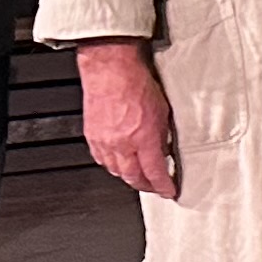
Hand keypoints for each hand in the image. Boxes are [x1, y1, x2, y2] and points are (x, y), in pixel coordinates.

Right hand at [77, 38, 178, 198]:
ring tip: (138, 177)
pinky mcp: (92, 136)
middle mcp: (122, 144)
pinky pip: (101, 159)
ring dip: (128, 177)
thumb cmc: (137, 84)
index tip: (169, 191)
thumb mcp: (162, 111)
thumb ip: (162, 135)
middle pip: (132, 177)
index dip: (163, 186)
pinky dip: (112, 165)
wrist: (110, 70)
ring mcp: (104, 142)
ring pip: (115, 170)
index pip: (154, 172)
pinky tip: (118, 163)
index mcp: (143, 138)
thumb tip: (163, 151)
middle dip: (145, 186)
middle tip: (154, 188)